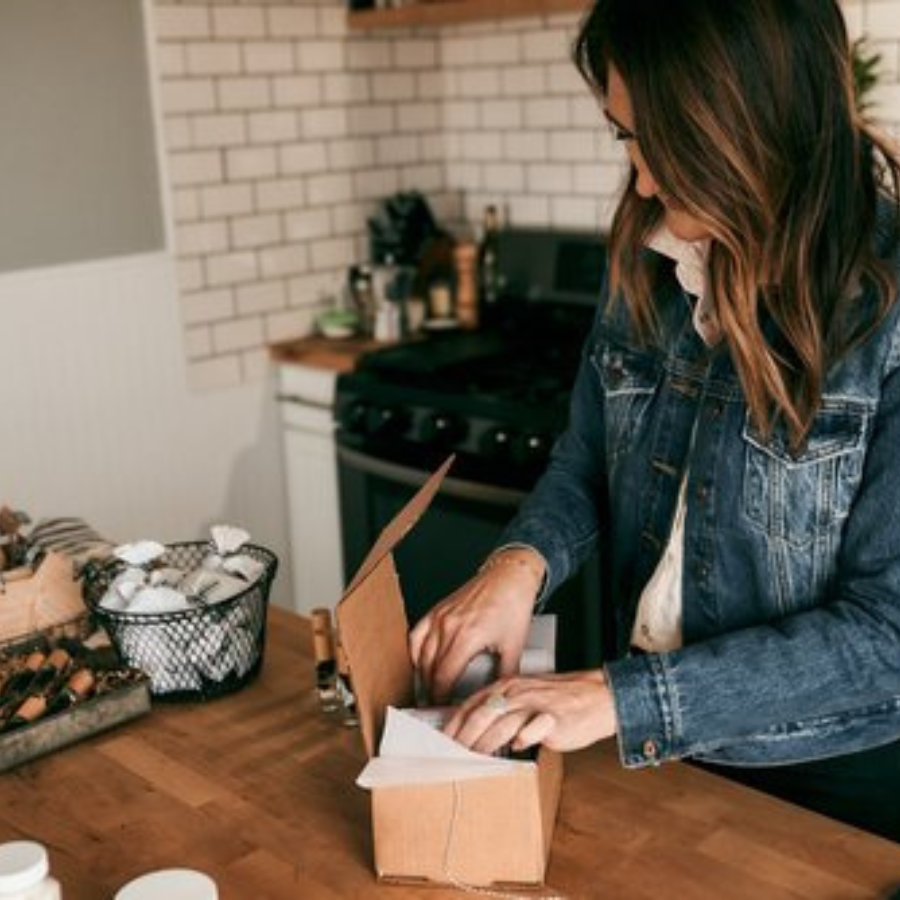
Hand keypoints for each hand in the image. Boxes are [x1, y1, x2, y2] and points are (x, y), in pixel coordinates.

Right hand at [409, 549, 543, 703]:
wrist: (509, 576)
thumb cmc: (513, 605)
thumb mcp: (514, 645)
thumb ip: (505, 673)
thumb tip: (501, 694)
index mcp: (467, 637)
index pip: (443, 677)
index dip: (440, 697)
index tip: (442, 707)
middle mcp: (448, 626)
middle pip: (429, 669)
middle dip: (431, 690)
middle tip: (436, 703)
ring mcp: (440, 617)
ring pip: (421, 654)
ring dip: (423, 674)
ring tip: (430, 688)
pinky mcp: (437, 609)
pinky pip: (417, 635)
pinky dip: (415, 652)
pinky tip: (421, 662)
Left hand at [443, 671, 617, 755]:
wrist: (596, 696)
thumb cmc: (558, 701)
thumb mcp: (523, 697)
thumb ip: (500, 711)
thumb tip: (473, 732)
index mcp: (507, 686)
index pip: (471, 705)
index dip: (454, 725)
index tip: (443, 743)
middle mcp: (517, 692)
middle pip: (481, 715)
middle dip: (464, 738)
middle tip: (453, 756)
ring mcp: (534, 704)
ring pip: (501, 724)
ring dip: (485, 745)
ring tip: (475, 760)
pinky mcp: (552, 718)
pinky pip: (531, 730)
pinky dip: (521, 740)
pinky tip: (516, 748)